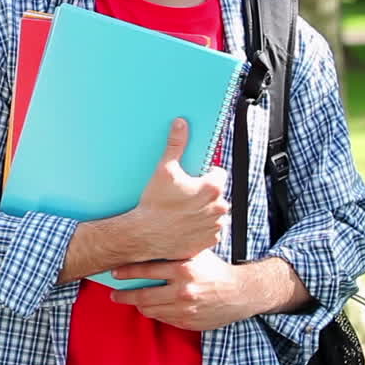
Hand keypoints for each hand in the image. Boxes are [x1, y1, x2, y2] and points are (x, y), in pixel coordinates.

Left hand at [109, 250, 251, 330]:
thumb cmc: (215, 269)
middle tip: (113, 294)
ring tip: (130, 300)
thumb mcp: (196, 253)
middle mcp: (183, 291)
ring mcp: (185, 310)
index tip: (114, 272)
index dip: (126, 272)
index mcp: (183, 270)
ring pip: (151, 311)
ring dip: (137, 306)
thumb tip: (146, 237)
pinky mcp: (188, 323)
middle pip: (143, 296)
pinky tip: (150, 307)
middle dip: (124, 296)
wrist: (240, 293)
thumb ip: (174, 248)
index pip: (145, 271)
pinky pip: (163, 319)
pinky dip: (154, 313)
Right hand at [127, 118, 229, 261]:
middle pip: (217, 194)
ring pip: (215, 212)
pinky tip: (185, 225)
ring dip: (204, 211)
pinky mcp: (210, 241)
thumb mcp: (163, 169)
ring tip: (183, 212)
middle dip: (204, 194)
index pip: (219, 173)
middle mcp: (219, 207)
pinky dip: (201, 228)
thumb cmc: (154, 203)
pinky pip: (210, 231)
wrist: (144, 234)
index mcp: (212, 188)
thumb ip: (176, 144)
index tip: (192, 179)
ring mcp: (216, 226)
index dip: (205, 174)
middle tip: (183, 196)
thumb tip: (181, 123)